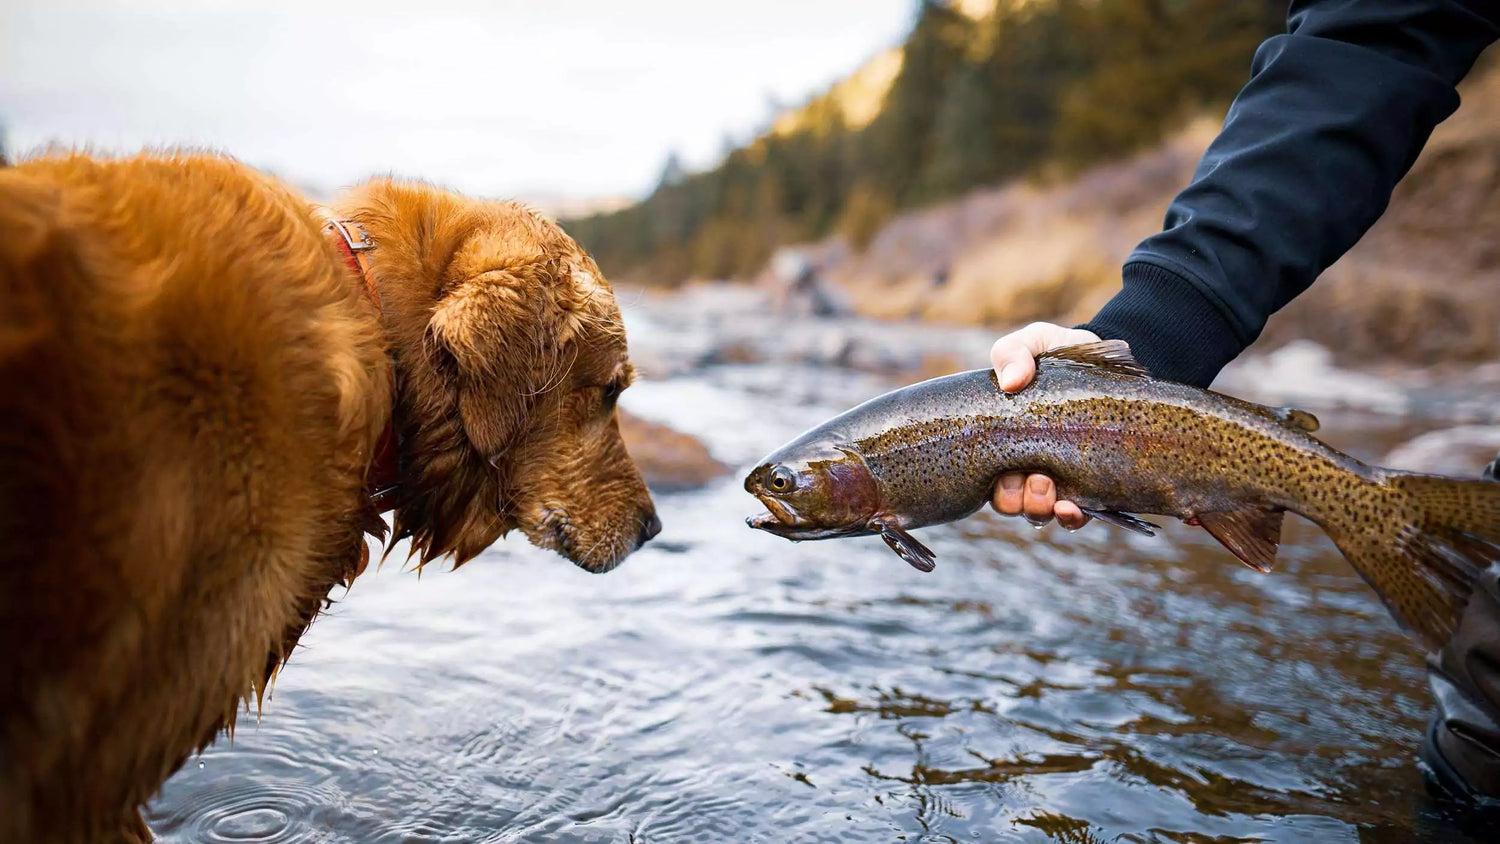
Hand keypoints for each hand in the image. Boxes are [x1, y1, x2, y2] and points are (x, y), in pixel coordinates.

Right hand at [989, 323, 1099, 529]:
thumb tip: (1011, 382)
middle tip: (1037, 479)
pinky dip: (1070, 517)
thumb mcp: (1034, 343)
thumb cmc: (1060, 354)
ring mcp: (1058, 480)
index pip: (985, 476)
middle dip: (1017, 500)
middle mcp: (1026, 467)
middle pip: (1009, 502)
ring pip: (1038, 513)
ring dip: (1039, 508)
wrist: (1110, 363)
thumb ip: (1013, 352)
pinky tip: (1074, 507)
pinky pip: (1074, 517)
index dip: (990, 483)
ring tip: (1053, 492)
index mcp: (1003, 442)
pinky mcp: (1090, 488)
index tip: (1002, 472)